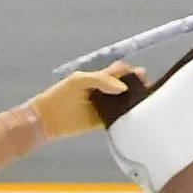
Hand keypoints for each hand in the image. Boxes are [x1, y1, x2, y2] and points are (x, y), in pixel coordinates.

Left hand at [24, 65, 144, 142]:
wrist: (47, 119)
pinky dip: (127, 116)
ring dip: (134, 101)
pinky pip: (118, 118)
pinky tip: (136, 115)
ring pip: (124, 102)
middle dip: (136, 85)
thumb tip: (123, 88)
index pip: (119, 71)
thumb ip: (101, 79)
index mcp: (99, 77)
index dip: (130, 72)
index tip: (140, 76)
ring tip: (145, 101)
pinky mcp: (102, 121)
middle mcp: (104, 91)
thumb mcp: (80, 81)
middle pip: (125, 86)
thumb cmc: (61, 95)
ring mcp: (104, 106)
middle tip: (145, 88)